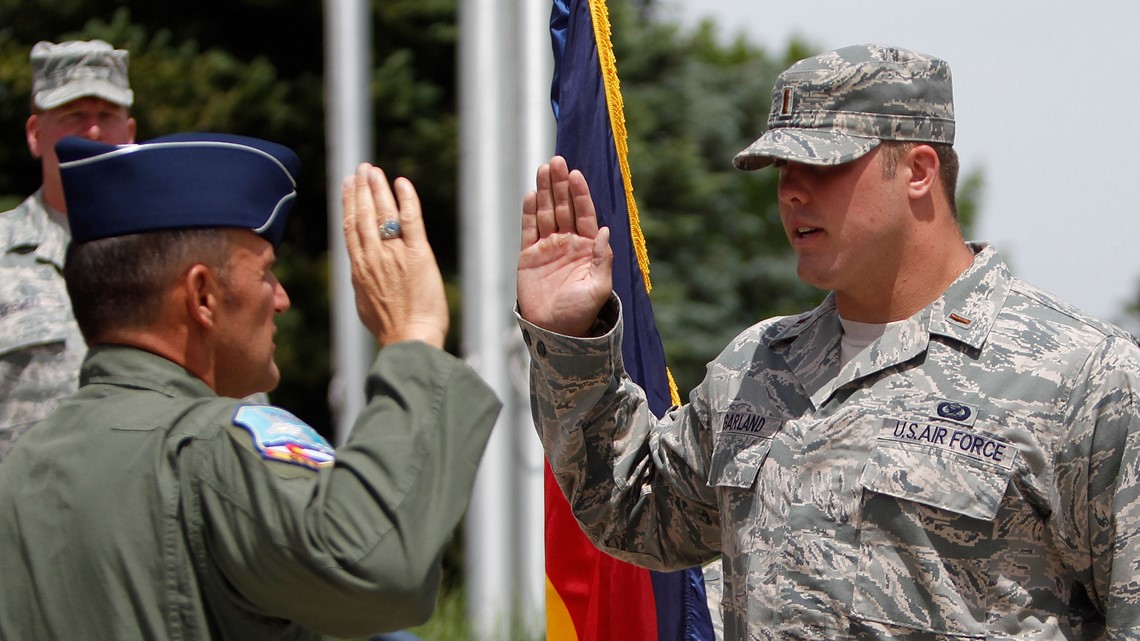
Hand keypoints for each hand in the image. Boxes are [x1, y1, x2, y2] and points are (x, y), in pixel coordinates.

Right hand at [342, 163, 447, 347]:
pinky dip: (406, 198)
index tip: (347, 185)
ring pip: (383, 213)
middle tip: (361, 169)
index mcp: (358, 268)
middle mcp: (373, 257)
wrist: (410, 339)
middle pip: (363, 214)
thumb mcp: (365, 302)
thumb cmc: (390, 328)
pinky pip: (410, 219)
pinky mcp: (418, 254)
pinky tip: (402, 182)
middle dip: (361, 188)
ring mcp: (394, 254)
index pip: (349, 227)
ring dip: (378, 188)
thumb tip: (359, 270)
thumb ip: (362, 280)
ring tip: (375, 171)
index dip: (348, 203)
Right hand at [517, 156, 612, 336]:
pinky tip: (531, 195)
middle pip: (564, 207)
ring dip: (545, 191)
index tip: (576, 175)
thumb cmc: (582, 312)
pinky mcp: (529, 256)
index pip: (585, 214)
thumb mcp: (599, 287)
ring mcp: (548, 248)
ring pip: (546, 213)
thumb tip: (606, 231)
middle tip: (557, 161)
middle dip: (560, 184)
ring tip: (543, 169)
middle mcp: (568, 243)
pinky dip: (529, 212)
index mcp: (588, 248)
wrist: (555, 331)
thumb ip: (603, 259)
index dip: (581, 194)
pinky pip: (529, 229)